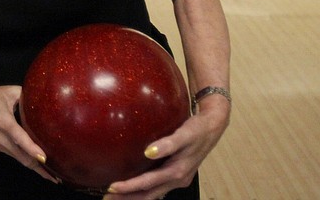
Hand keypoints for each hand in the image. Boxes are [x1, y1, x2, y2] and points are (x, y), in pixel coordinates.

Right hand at [0, 84, 59, 183]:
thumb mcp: (12, 91)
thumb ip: (29, 98)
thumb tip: (47, 102)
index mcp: (4, 121)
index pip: (19, 137)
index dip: (31, 149)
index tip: (44, 158)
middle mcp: (1, 136)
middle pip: (22, 156)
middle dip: (39, 168)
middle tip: (57, 176)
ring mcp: (0, 144)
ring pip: (21, 160)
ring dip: (36, 169)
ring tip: (53, 175)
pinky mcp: (1, 147)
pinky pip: (18, 157)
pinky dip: (30, 162)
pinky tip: (41, 166)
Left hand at [103, 96, 229, 198]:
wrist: (212, 127)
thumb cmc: (197, 129)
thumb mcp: (185, 134)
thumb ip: (168, 144)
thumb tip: (148, 151)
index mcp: (177, 172)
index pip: (149, 183)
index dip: (130, 187)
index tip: (112, 187)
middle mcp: (177, 179)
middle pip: (149, 194)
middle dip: (128, 198)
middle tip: (107, 199)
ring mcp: (178, 179)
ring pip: (153, 193)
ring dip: (135, 196)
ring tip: (116, 196)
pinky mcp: (177, 174)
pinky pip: (157, 186)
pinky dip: (144, 190)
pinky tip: (134, 186)